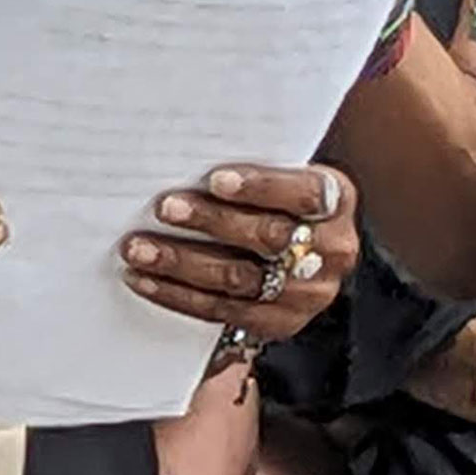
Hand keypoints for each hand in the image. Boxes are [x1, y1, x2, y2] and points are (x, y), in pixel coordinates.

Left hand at [122, 163, 356, 340]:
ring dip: (182, 263)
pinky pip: (223, 311)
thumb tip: (185, 151)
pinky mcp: (279, 323)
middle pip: (268, 237)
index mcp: (337, 201)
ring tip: (138, 249)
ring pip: (240, 279)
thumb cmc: (281, 200)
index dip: (261, 187)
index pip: (304, 194)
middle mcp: (331, 250)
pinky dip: (177, 295)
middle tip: (164, 208)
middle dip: (210, 222)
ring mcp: (308, 293)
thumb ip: (255, 165)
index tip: (215, 180)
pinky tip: (144, 279)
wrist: (308, 255)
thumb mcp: (286, 174)